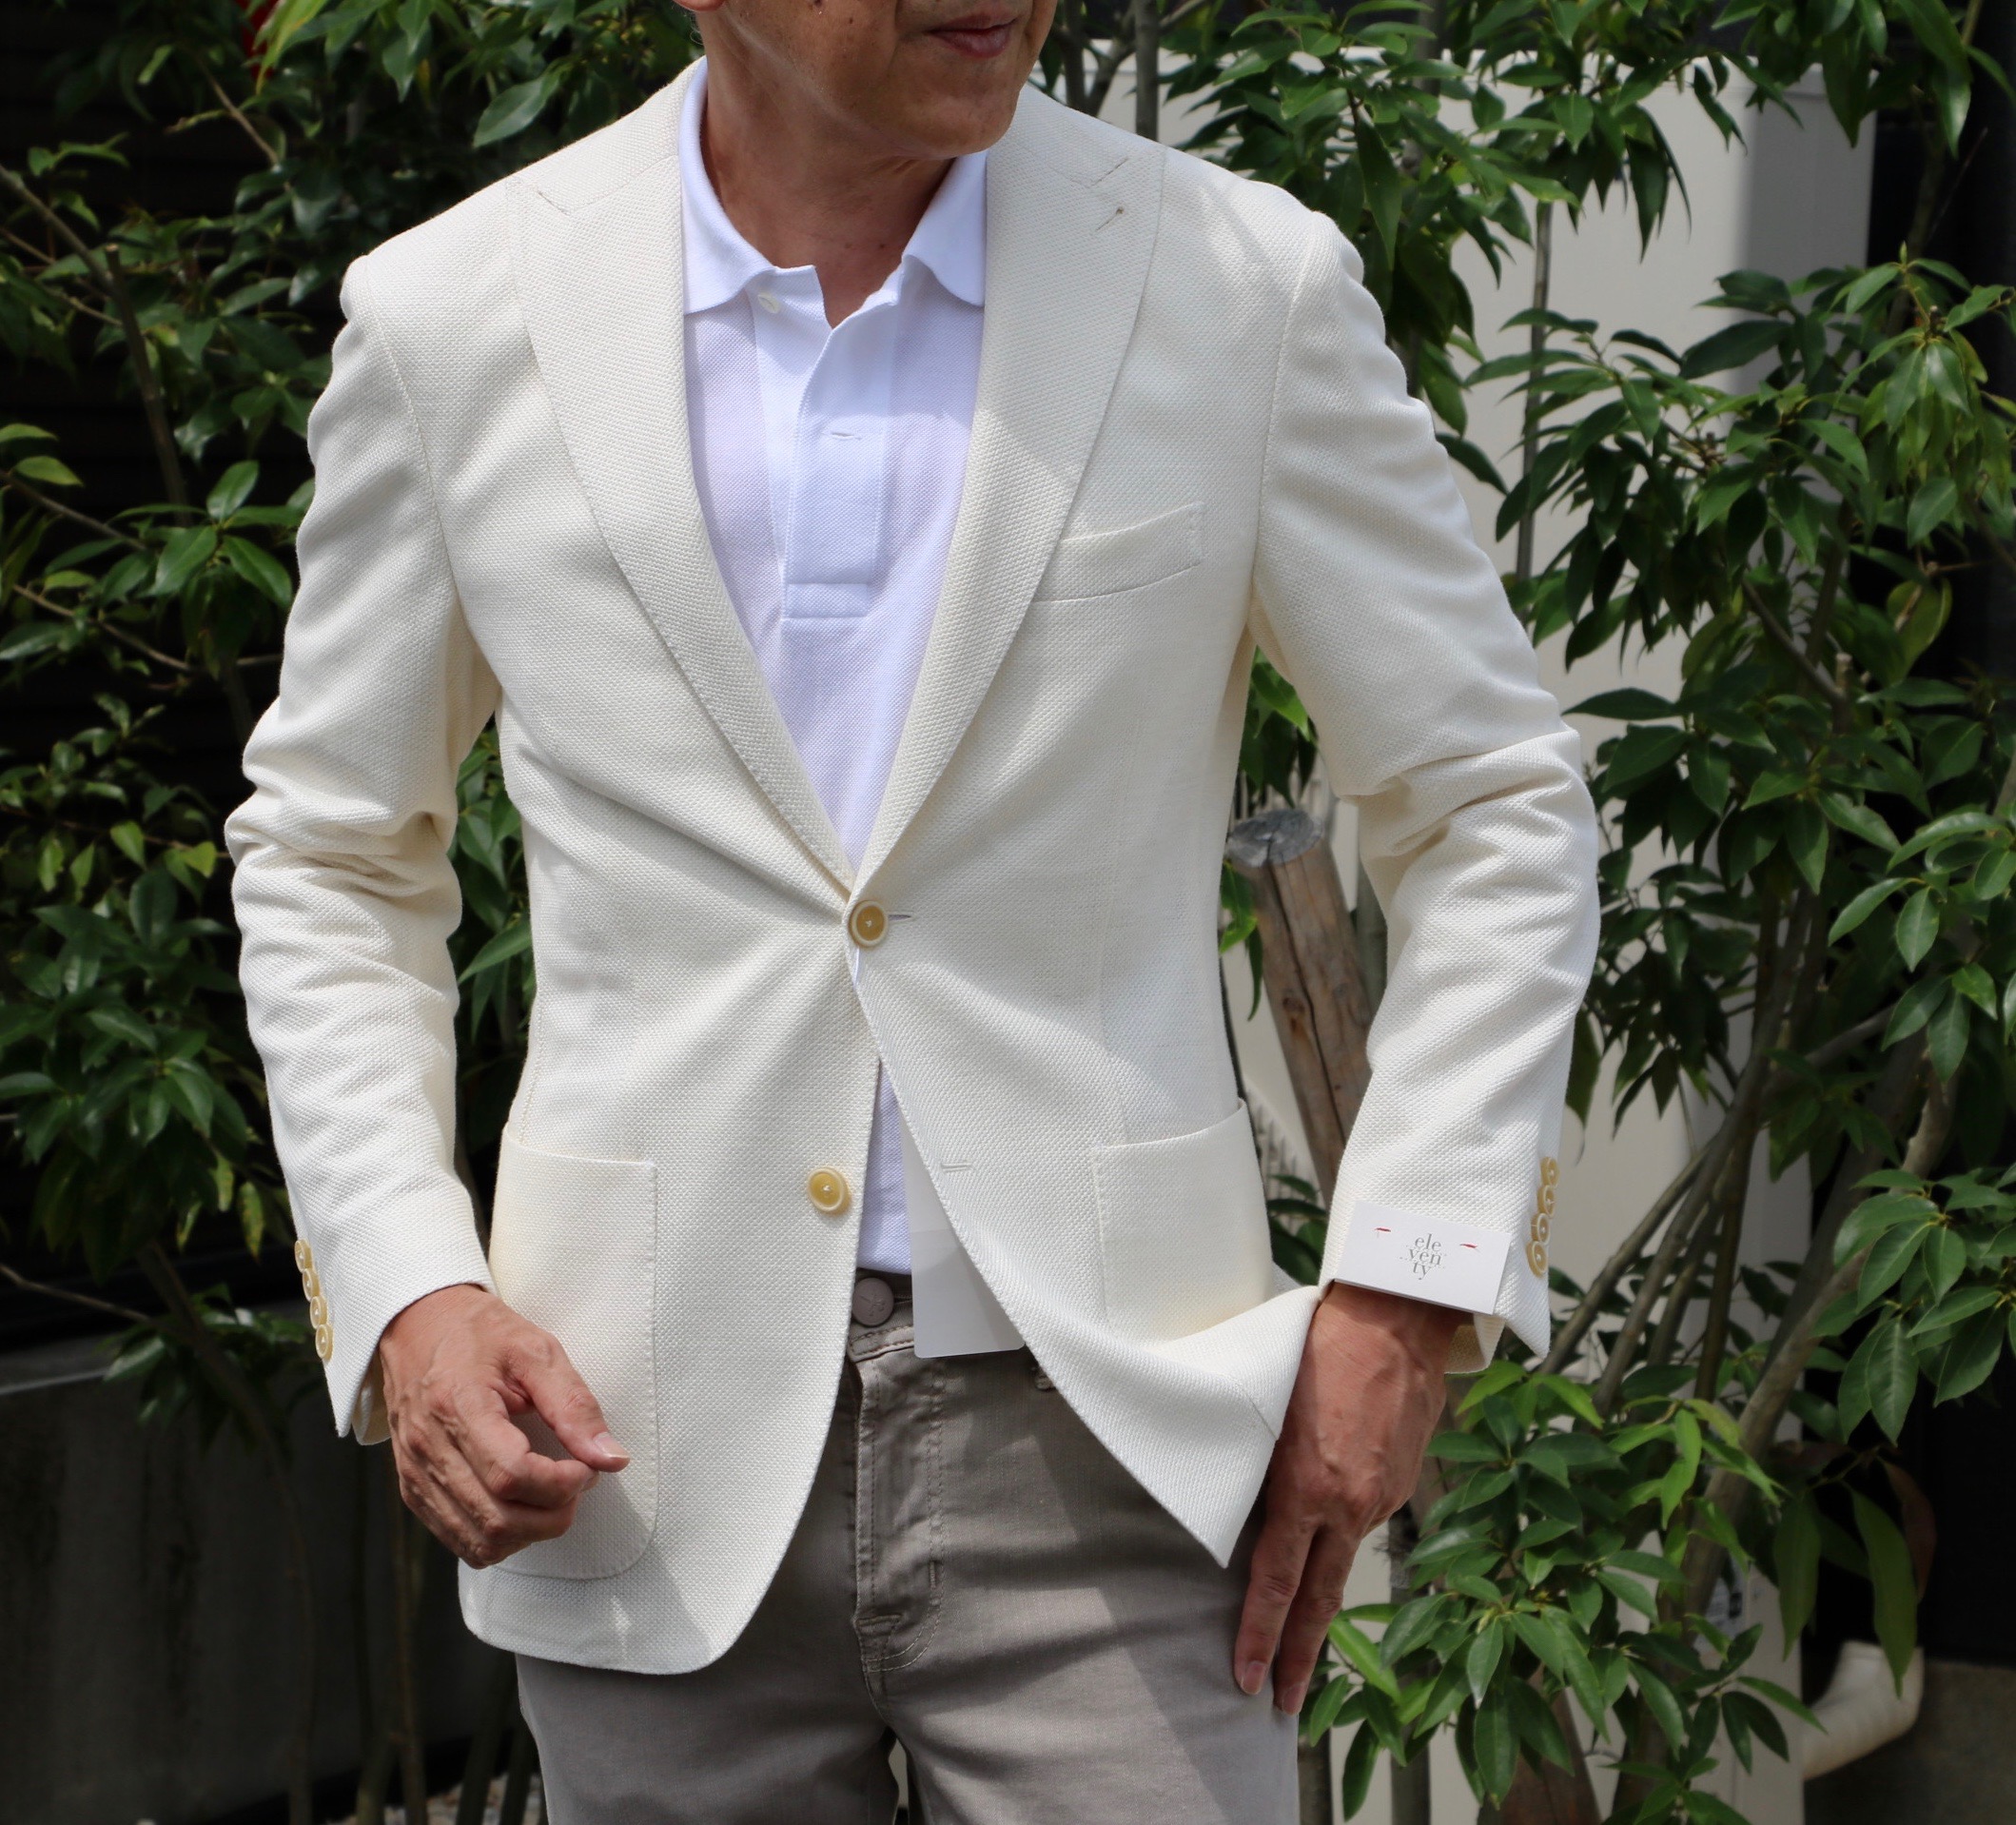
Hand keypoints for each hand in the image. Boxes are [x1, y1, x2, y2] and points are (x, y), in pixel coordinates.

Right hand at [377, 1283, 630, 1567]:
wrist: (418, 1326)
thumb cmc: (481, 1334)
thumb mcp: (537, 1351)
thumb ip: (574, 1405)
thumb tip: (612, 1459)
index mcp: (457, 1404)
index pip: (511, 1474)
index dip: (560, 1484)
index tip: (586, 1467)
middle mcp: (428, 1447)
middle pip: (497, 1519)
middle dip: (553, 1514)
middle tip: (576, 1482)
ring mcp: (415, 1474)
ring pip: (480, 1542)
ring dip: (530, 1532)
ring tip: (552, 1495)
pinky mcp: (413, 1490)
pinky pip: (460, 1541)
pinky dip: (501, 1537)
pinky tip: (522, 1505)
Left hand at [1235, 1282, 1462, 1711]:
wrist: (1396, 1317)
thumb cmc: (1317, 1347)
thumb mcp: (1267, 1408)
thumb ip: (1257, 1465)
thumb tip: (1242, 1508)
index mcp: (1308, 1488)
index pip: (1275, 1581)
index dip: (1258, 1634)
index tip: (1245, 1676)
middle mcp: (1349, 1505)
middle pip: (1319, 1599)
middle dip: (1296, 1656)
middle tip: (1277, 1703)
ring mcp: (1381, 1497)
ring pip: (1343, 1560)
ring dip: (1319, 1599)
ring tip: (1298, 1637)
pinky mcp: (1402, 1482)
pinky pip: (1363, 1518)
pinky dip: (1342, 1531)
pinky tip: (1330, 1520)